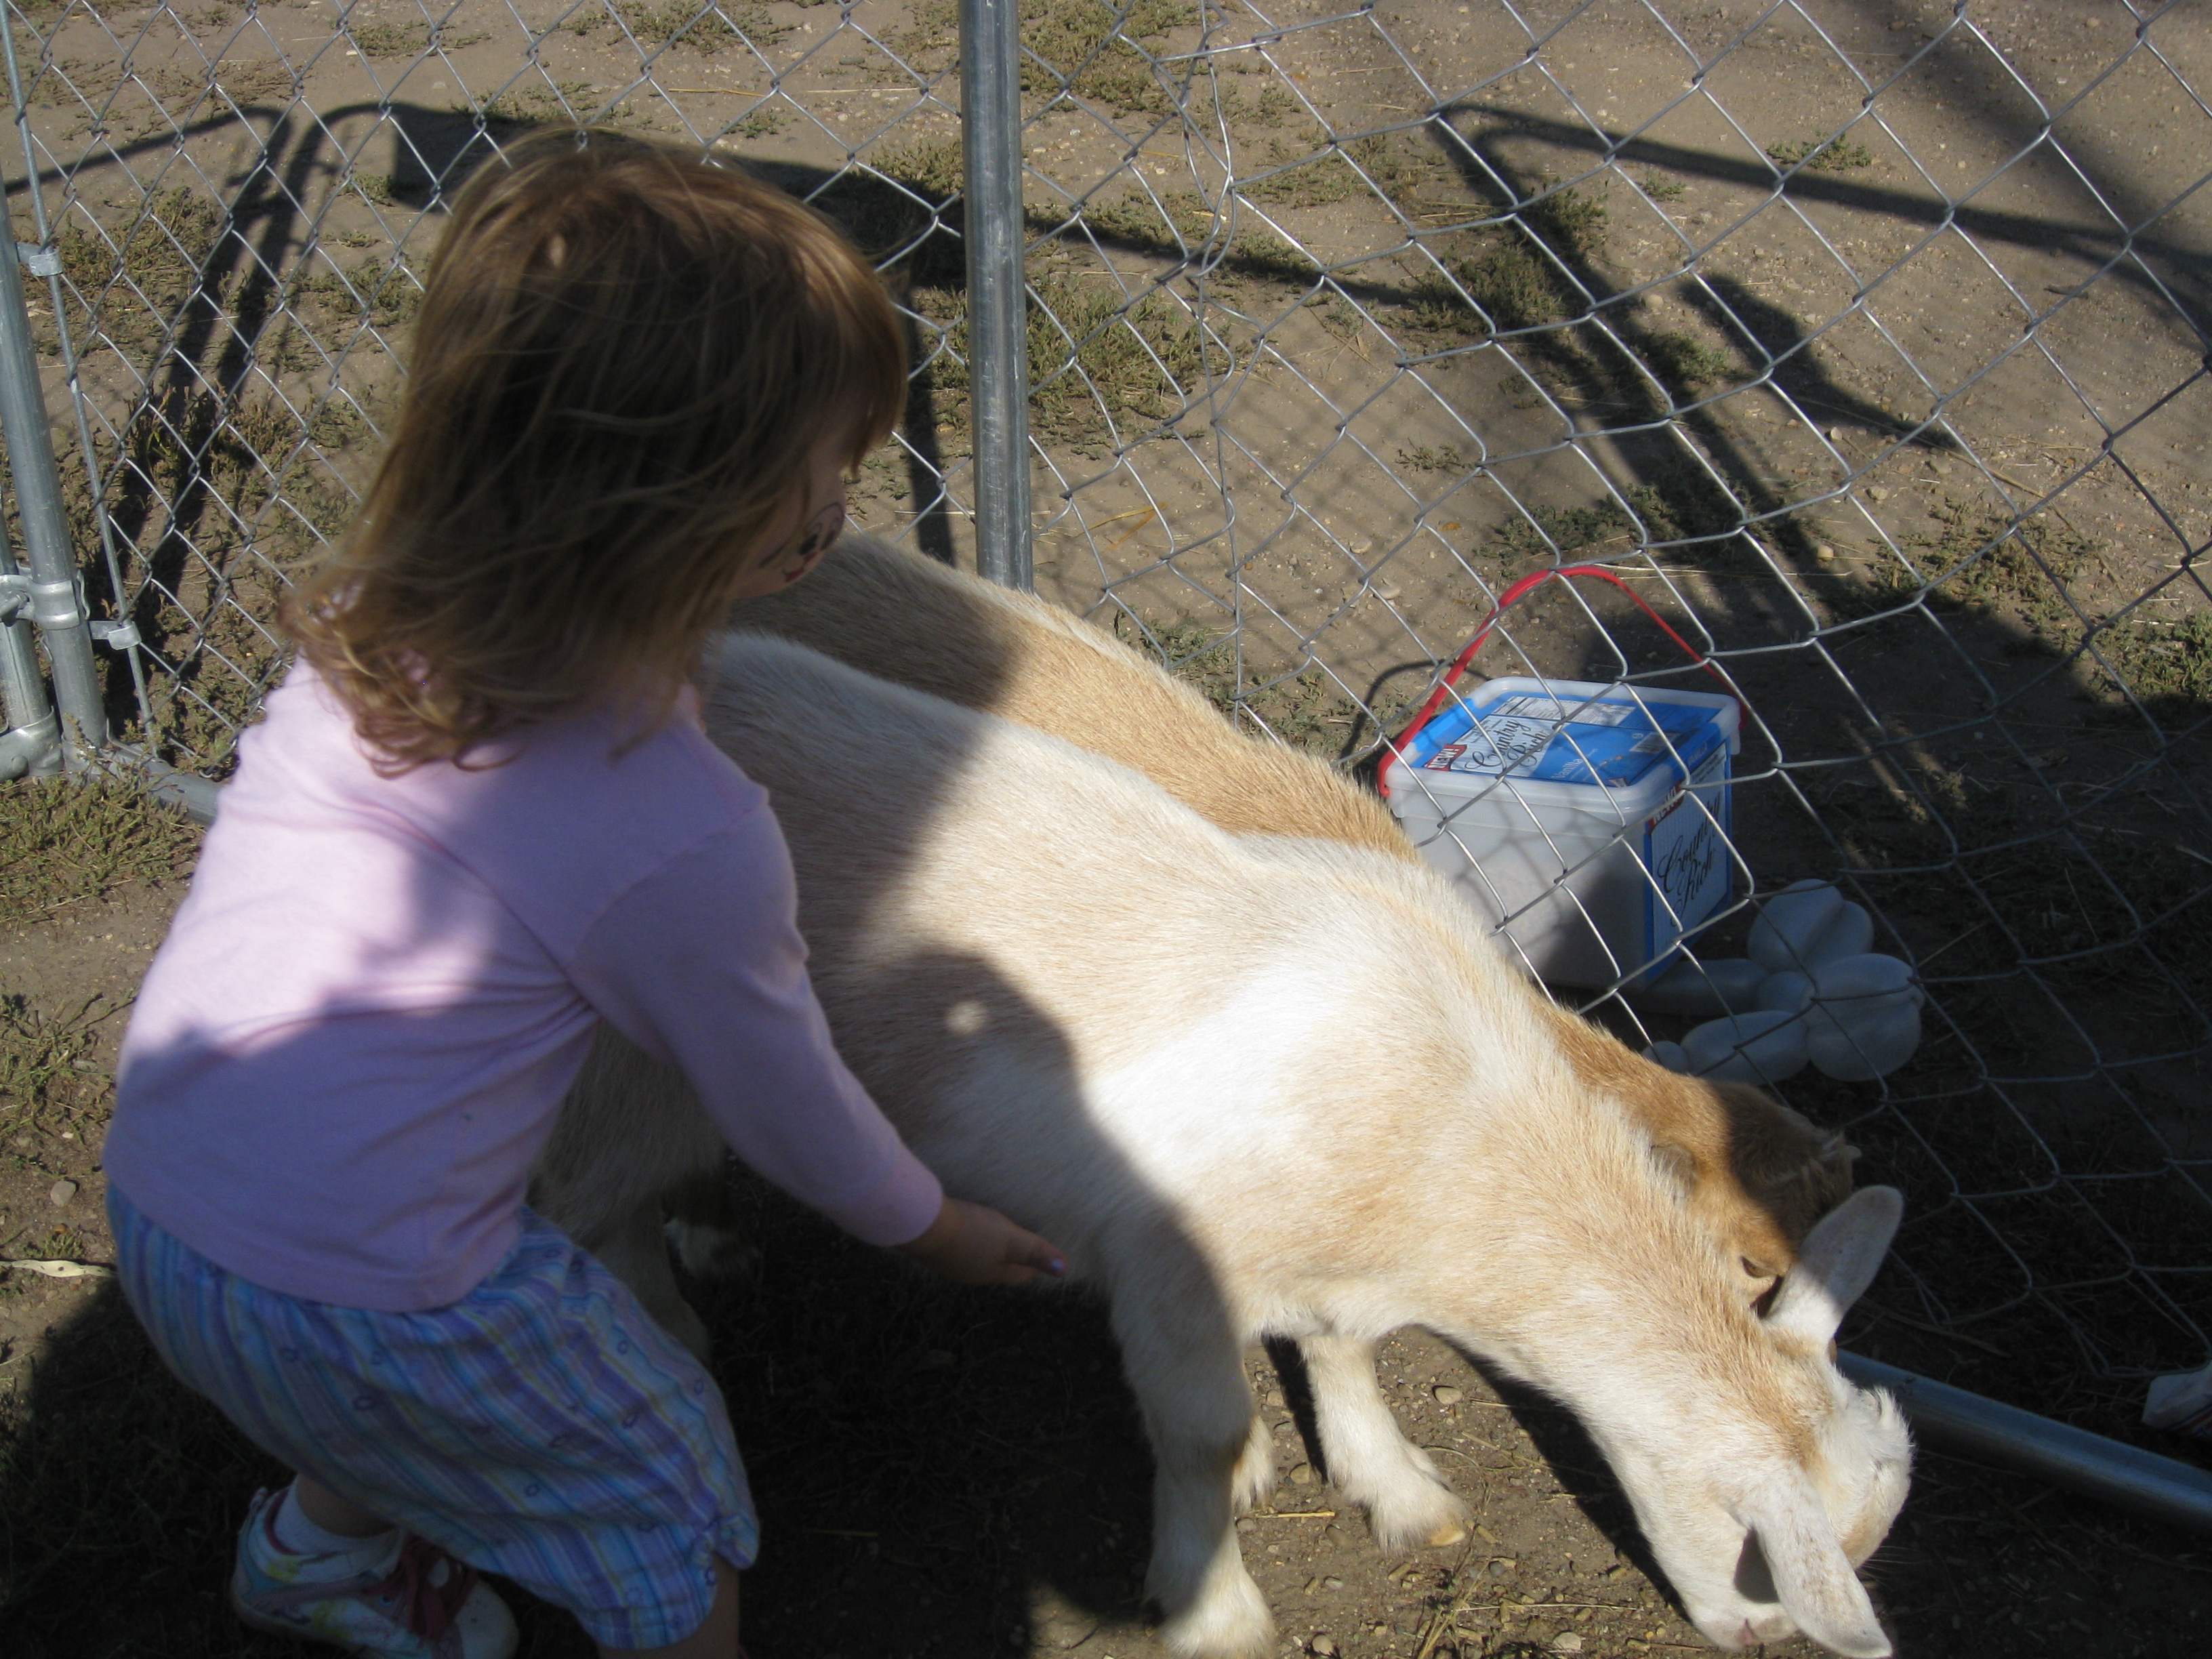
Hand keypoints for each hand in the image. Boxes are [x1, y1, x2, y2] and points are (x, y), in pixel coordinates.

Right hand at [896, 1196, 1067, 1286]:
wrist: (922, 1225)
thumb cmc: (972, 1233)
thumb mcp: (1010, 1239)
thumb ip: (1035, 1252)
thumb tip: (1064, 1270)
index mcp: (993, 1274)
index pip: (1019, 1276)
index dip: (1033, 1267)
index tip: (1042, 1259)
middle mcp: (971, 1274)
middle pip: (998, 1269)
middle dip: (1011, 1259)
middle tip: (1022, 1245)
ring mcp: (950, 1264)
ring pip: (976, 1259)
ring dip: (987, 1250)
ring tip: (995, 1235)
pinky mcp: (935, 1250)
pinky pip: (958, 1248)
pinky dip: (967, 1241)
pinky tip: (965, 1229)